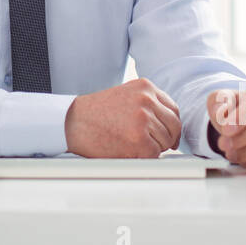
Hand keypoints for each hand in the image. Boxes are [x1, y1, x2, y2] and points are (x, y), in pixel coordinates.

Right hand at [65, 78, 181, 157]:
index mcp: (145, 87)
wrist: (72, 122)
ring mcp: (144, 120)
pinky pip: (155, 154)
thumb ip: (148, 103)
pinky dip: (144, 157)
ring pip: (165, 142)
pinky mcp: (140, 140)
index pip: (173, 109)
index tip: (168, 135)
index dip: (171, 125)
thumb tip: (169, 124)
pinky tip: (128, 151)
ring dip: (153, 148)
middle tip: (151, 145)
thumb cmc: (95, 113)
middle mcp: (147, 100)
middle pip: (173, 126)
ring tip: (130, 144)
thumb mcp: (125, 96)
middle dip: (165, 138)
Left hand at [206, 80, 245, 173]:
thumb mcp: (221, 101)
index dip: (245, 114)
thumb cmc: (236, 111)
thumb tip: (224, 113)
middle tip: (225, 144)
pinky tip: (245, 161)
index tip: (227, 128)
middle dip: (245, 137)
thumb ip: (219, 103)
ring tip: (232, 152)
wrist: (243, 125)